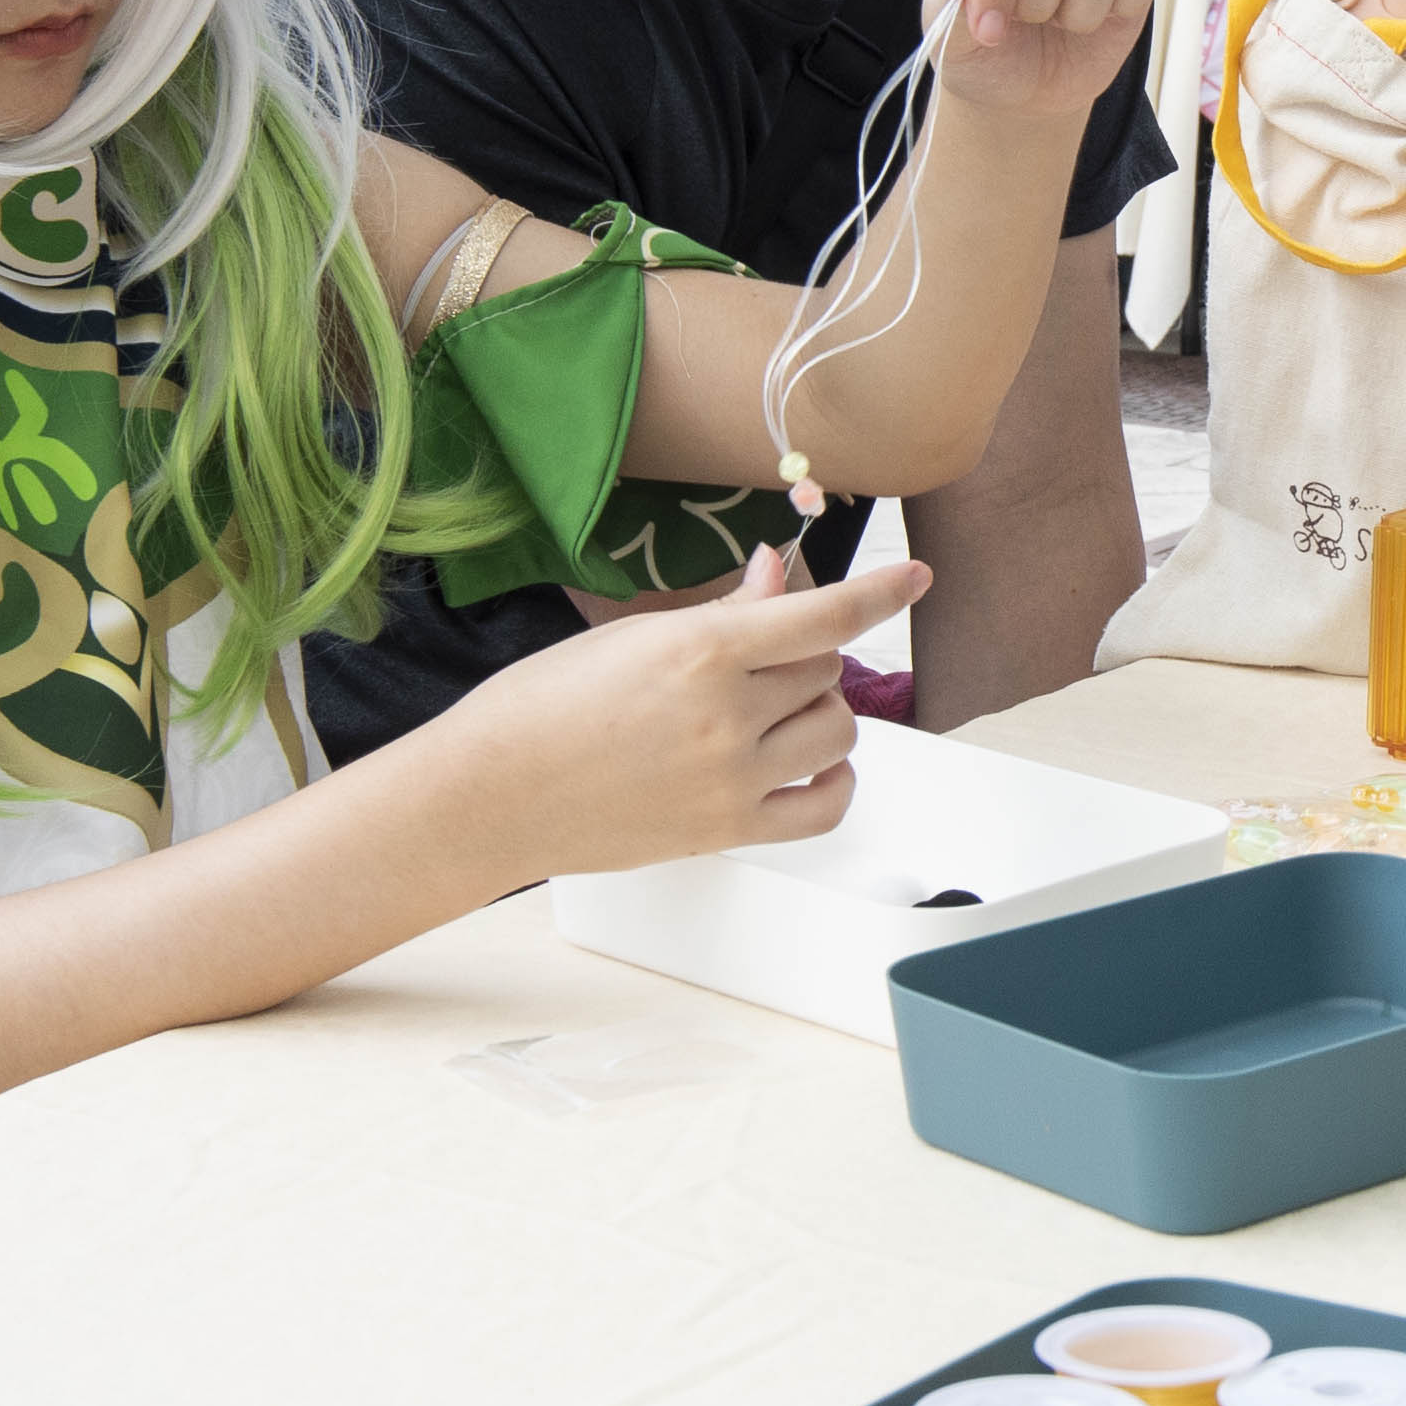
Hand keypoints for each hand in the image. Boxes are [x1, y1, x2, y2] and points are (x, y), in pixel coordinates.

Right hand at [447, 545, 919, 870]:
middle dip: (803, 658)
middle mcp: (728, 715)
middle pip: (826, 670)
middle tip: (754, 662)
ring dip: (818, 713)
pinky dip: (833, 780)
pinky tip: (808, 764)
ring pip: (836, 731)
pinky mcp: (731, 831)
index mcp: (701, 650)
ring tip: (768, 711)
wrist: (491, 795)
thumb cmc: (540, 708)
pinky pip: (826, 806)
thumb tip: (780, 574)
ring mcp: (735, 779)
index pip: (823, 615)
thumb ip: (722, 610)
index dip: (880, 591)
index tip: (915, 576)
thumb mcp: (632, 636)